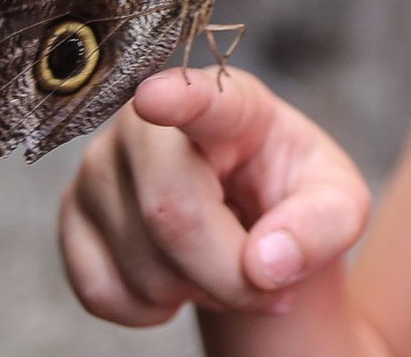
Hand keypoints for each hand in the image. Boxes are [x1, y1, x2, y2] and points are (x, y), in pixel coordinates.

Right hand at [59, 66, 371, 326]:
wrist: (252, 218)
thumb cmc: (295, 197)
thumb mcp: (339, 207)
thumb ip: (320, 229)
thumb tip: (265, 264)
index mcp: (230, 104)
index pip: (203, 100)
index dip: (178, 100)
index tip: (156, 99)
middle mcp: (147, 124)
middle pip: (170, 213)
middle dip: (227, 275)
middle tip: (268, 284)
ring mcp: (99, 167)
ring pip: (140, 262)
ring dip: (197, 293)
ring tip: (224, 265)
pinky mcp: (72, 215)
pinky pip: (102, 292)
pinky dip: (150, 311)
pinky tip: (178, 280)